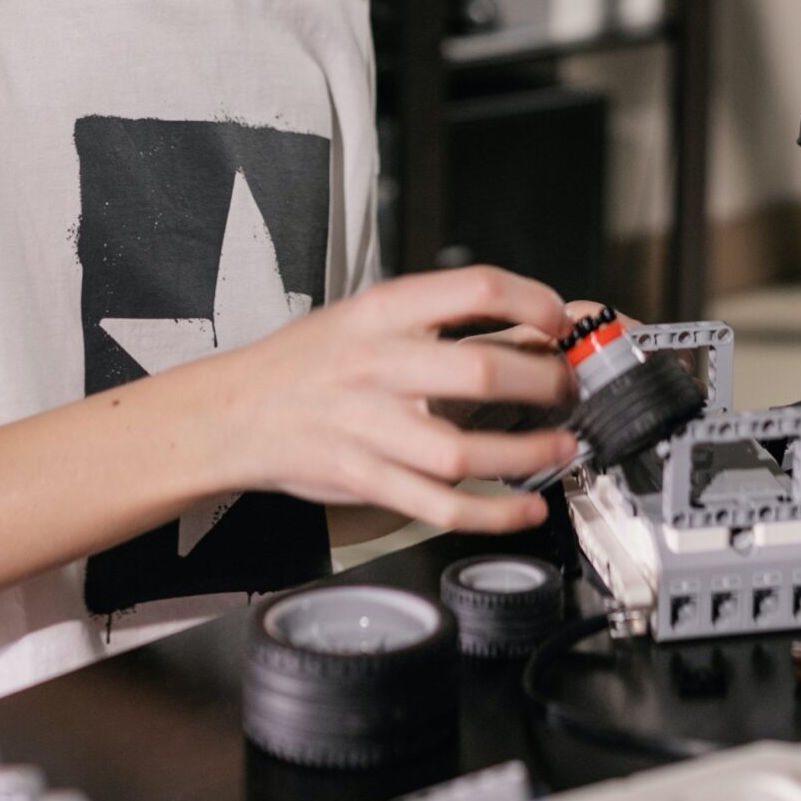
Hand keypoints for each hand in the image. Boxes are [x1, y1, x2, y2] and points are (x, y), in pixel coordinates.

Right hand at [219, 266, 578, 534]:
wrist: (233, 411)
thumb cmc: (308, 361)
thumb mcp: (365, 315)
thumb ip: (435, 319)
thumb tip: (524, 323)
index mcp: (382, 311)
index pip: (473, 289)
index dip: (531, 301)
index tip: (560, 320)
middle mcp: (377, 365)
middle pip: (479, 373)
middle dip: (542, 384)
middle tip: (567, 388)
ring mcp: (368, 427)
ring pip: (463, 451)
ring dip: (529, 453)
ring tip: (561, 445)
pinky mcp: (364, 479)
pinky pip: (439, 504)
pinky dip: (493, 512)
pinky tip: (525, 505)